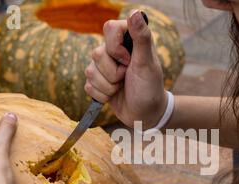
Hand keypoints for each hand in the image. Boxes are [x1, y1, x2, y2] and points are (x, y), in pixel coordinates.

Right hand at [84, 10, 167, 128]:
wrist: (145, 114)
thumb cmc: (150, 88)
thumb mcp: (147, 64)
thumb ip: (142, 38)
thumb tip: (135, 13)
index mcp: (129, 40)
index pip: (109, 28)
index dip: (115, 47)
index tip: (128, 61)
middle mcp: (115, 50)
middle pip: (96, 53)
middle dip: (113, 73)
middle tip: (127, 77)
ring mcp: (105, 66)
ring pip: (90, 71)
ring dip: (108, 86)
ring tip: (122, 87)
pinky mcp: (98, 81)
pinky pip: (88, 86)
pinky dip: (102, 95)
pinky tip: (114, 95)